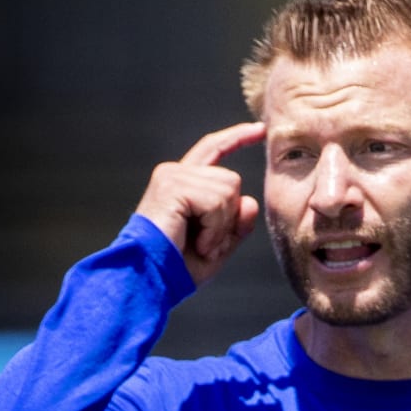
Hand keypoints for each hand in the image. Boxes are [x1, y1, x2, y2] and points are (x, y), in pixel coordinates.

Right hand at [135, 121, 264, 288]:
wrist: (149, 281)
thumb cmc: (177, 269)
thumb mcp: (216, 248)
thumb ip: (235, 225)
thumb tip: (249, 201)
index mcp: (183, 183)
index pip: (214, 149)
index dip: (238, 138)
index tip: (261, 129)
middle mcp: (176, 173)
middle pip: (231, 180)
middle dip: (228, 220)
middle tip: (207, 246)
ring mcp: (173, 176)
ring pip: (228, 189)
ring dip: (221, 227)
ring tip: (200, 246)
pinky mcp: (173, 185)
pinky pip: (217, 202)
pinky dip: (214, 230)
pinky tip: (198, 244)